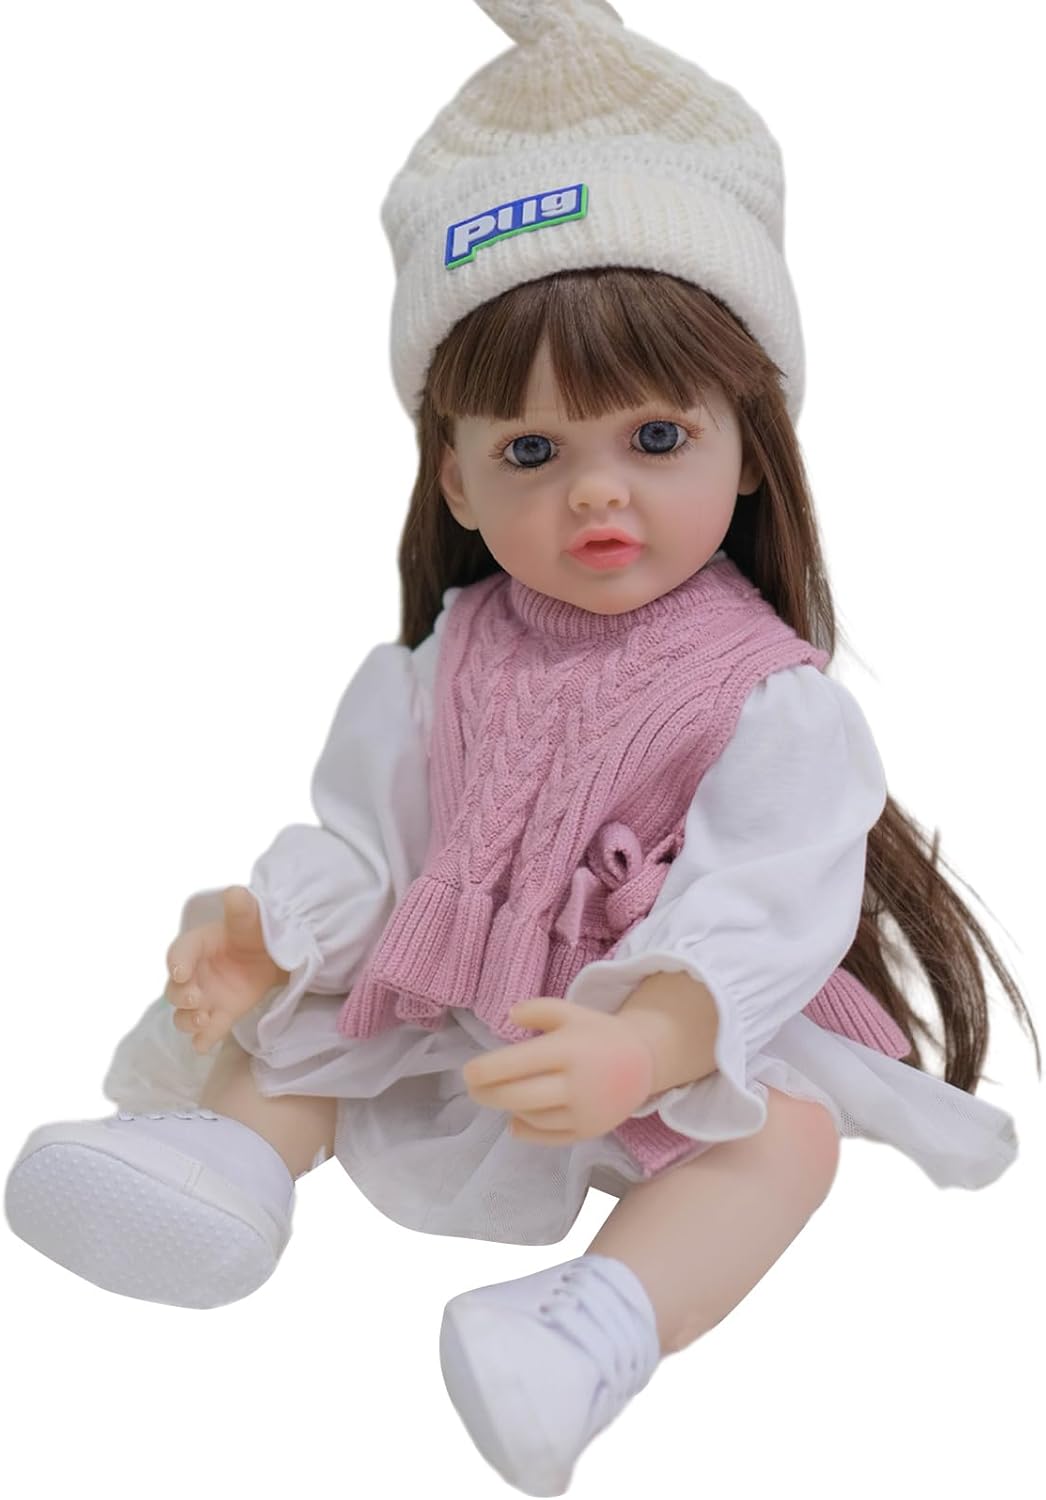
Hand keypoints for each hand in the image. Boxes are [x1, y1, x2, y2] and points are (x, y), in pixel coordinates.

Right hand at [163, 886, 288, 1054]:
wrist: (272, 952)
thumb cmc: (254, 928)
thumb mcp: (250, 915)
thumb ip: (241, 906)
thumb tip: (236, 892)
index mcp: (197, 945)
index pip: (179, 953)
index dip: (177, 962)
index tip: (181, 972)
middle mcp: (194, 974)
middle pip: (174, 990)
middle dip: (181, 997)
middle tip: (198, 999)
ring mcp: (205, 997)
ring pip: (183, 1015)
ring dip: (188, 1021)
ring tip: (204, 1020)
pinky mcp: (221, 1015)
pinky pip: (207, 1031)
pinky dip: (203, 1039)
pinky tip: (205, 1044)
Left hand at [462, 997, 656, 1144]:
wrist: (644, 1062)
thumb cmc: (598, 1034)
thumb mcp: (571, 1011)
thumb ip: (538, 1010)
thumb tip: (508, 1016)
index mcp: (569, 1049)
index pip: (518, 1063)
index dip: (487, 1071)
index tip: (468, 1072)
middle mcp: (576, 1083)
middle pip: (518, 1096)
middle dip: (488, 1094)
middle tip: (474, 1088)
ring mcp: (584, 1111)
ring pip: (531, 1116)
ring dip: (509, 1107)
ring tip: (501, 1095)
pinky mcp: (589, 1131)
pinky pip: (548, 1136)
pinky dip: (526, 1130)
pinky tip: (514, 1120)